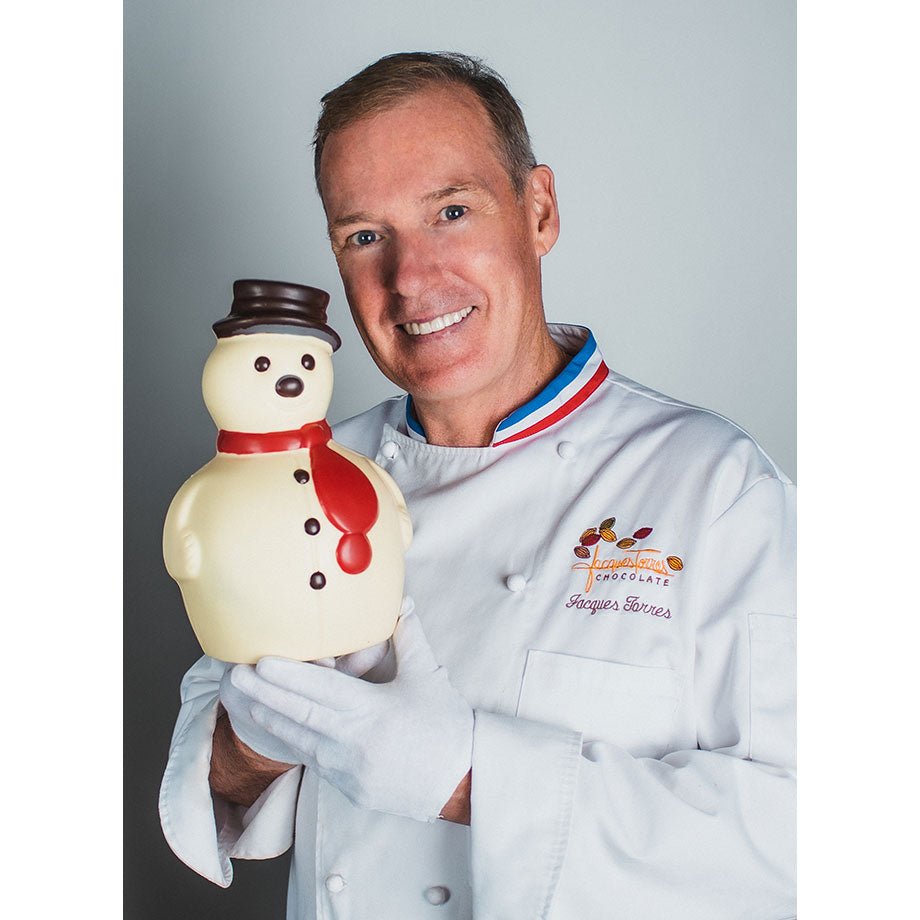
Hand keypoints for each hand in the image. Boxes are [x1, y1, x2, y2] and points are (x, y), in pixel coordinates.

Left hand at [228, 610, 473, 822]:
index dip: (288, 677)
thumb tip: (402, 603)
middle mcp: (353, 742)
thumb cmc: (447, 725)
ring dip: (265, 718)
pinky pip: (310, 759)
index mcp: (372, 712)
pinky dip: (288, 740)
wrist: (463, 780)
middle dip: (261, 695)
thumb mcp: (429, 677)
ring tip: (237, 699)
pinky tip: (269, 726)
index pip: (320, 691)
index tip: (260, 662)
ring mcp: (347, 768)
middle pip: (298, 715)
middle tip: (232, 676)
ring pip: (297, 740)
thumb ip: (410, 638)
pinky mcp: (347, 786)